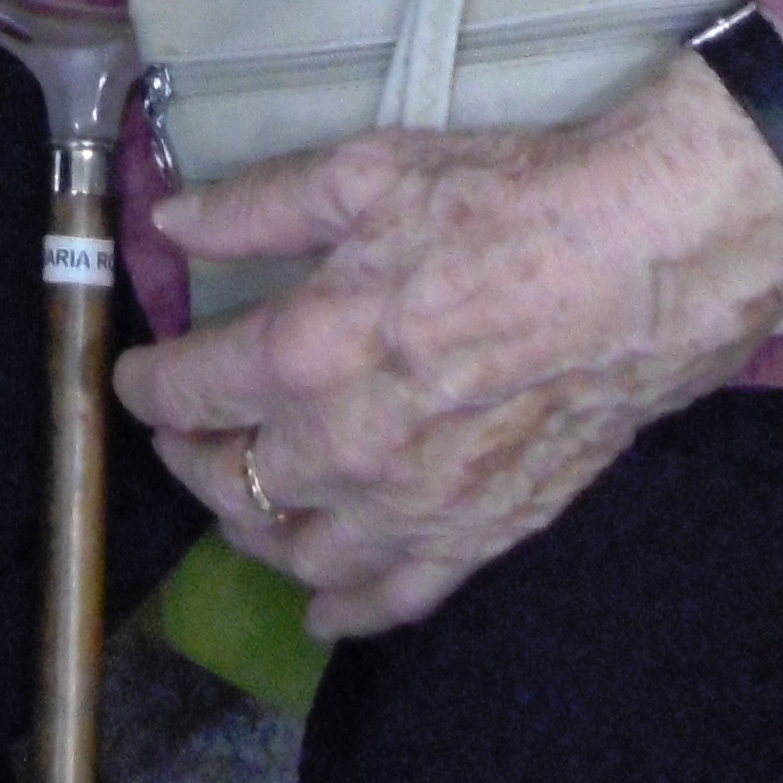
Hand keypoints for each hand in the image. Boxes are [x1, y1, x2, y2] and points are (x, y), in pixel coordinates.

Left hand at [112, 58, 782, 635]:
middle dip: (190, 458)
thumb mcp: (368, 171)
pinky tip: (322, 607)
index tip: (136, 375)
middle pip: (229, 482)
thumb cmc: (508, 202)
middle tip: (187, 431)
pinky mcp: (478, 535)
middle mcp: (345, 447)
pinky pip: (392, 600)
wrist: (645, 261)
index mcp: (305, 351)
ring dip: (253, 531)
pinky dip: (344, 611)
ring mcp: (413, 506)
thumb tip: (169, 224)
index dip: (145, 385)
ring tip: (245, 501)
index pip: (186, 392)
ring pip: (297, 552)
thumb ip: (256, 206)